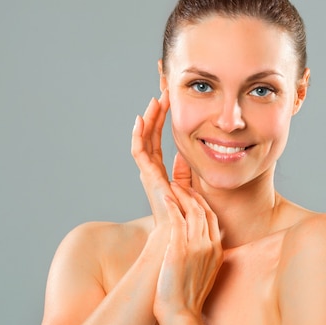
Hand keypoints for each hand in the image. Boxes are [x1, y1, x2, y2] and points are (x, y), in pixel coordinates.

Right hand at [131, 93, 173, 229]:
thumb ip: (184, 172)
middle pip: (150, 136)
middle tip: (163, 93)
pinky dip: (138, 136)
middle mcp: (151, 170)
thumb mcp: (187, 187)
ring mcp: (148, 172)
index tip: (169, 103)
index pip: (158, 140)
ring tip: (155, 99)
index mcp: (160, 171)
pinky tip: (141, 120)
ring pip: (144, 139)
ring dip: (150, 119)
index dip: (162, 121)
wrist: (179, 232)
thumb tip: (184, 156)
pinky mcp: (147, 176)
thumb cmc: (184, 214)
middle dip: (156, 114)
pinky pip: (139, 152)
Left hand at [154, 184, 222, 320]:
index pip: (212, 219)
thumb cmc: (188, 299)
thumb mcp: (204, 275)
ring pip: (192, 212)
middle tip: (182, 184)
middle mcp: (210, 246)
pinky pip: (178, 220)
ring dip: (182, 196)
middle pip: (204, 211)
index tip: (194, 195)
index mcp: (217, 251)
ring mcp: (196, 247)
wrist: (181, 314)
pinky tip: (167, 197)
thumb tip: (197, 250)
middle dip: (193, 195)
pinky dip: (173, 206)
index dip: (203, 204)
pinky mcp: (180, 249)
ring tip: (173, 186)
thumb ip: (204, 258)